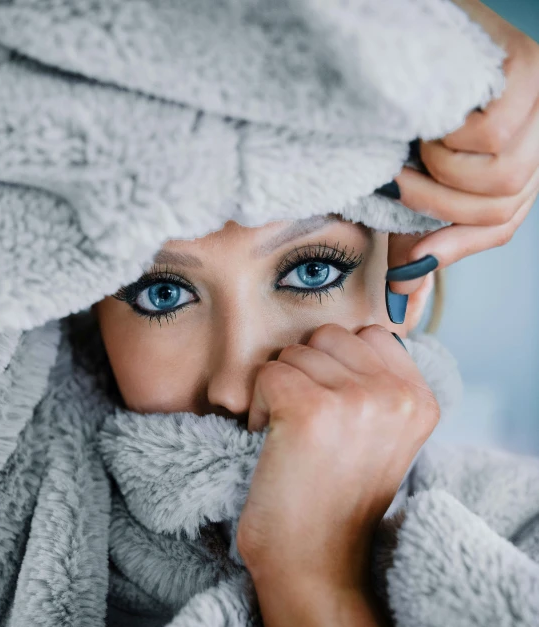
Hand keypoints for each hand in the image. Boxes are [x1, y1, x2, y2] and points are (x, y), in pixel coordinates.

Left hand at [236, 323, 439, 591]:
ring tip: (289, 437)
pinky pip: (266, 374)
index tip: (333, 410)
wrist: (315, 565)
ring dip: (280, 389)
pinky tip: (269, 441)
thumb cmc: (337, 500)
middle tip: (305, 424)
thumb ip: (379, 386)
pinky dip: (257, 406)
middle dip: (306, 372)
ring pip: (294, 353)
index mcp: (419, 398)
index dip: (337, 365)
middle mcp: (396, 394)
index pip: (370, 334)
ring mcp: (356, 400)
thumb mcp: (383, 437)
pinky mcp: (309, 410)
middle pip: (328, 337)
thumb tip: (343, 338)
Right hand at [386, 0, 538, 294]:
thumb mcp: (413, 185)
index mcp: (516, 161)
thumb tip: (403, 298)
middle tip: (401, 181)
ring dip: (443, 168)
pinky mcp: (530, 70)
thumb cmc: (406, 114)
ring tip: (421, 141)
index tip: (413, 254)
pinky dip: (452, 136)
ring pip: (501, 177)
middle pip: (504, 204)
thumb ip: (417, 239)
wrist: (394, 35)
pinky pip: (492, 136)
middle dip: (441, 205)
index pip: (503, 223)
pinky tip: (439, 113)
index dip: (457, 245)